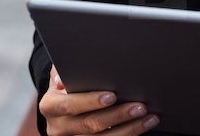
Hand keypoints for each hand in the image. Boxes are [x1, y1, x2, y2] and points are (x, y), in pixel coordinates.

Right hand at [38, 64, 160, 134]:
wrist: (61, 103)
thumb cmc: (68, 81)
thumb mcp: (62, 72)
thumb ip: (66, 70)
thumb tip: (64, 79)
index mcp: (50, 106)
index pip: (71, 105)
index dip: (91, 101)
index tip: (112, 96)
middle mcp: (58, 127)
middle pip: (91, 124)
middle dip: (118, 115)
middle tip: (140, 106)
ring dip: (130, 129)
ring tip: (149, 117)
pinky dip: (129, 134)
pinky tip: (144, 126)